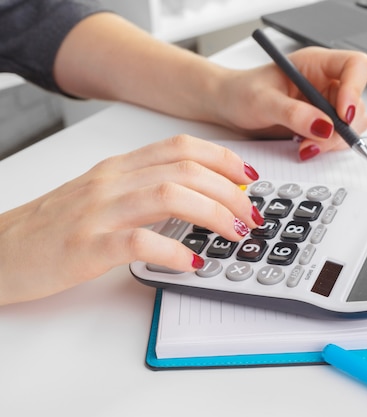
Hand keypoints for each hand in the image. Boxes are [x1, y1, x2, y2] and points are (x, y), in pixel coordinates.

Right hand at [0, 135, 262, 304]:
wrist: (0, 251)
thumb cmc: (53, 225)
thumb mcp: (102, 194)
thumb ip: (145, 189)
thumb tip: (200, 198)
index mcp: (119, 167)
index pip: (181, 147)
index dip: (222, 158)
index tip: (247, 176)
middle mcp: (112, 181)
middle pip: (186, 169)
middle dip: (229, 191)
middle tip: (250, 214)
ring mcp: (99, 211)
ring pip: (170, 195)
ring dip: (213, 214)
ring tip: (234, 233)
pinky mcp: (86, 245)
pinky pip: (139, 240)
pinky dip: (173, 251)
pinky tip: (191, 262)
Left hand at [213, 46, 366, 159]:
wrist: (227, 108)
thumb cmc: (240, 92)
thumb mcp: (263, 101)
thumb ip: (293, 113)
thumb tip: (323, 126)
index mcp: (316, 64)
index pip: (355, 67)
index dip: (355, 89)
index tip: (343, 114)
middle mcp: (325, 83)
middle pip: (357, 103)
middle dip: (341, 127)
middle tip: (316, 140)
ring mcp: (325, 105)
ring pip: (351, 125)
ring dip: (333, 141)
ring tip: (304, 147)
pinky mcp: (320, 125)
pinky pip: (337, 138)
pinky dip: (325, 147)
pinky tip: (304, 147)